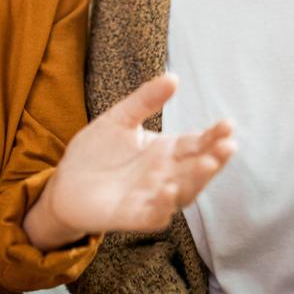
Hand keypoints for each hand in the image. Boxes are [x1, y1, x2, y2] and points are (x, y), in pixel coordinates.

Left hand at [26, 74, 235, 248]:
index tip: (228, 125)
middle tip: (227, 145)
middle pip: (196, 169)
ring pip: (183, 193)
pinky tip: (168, 190)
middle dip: (214, 158)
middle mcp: (166, 175)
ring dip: (196, 180)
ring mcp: (152, 197)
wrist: (65, 181)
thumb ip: (145, 100)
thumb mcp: (120, 118)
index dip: (213, 135)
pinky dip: (163, 205)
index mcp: (166, 151)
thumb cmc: (97, 151)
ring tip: (206, 164)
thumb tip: (173, 76)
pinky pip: (154, 215)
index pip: (196, 143)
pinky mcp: (132, 216)